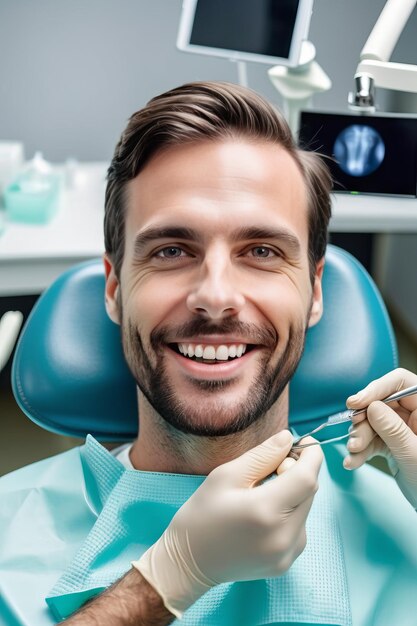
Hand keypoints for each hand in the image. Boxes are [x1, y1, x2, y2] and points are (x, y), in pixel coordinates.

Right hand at [132, 430, 322, 617]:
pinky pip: (299, 527)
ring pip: (306, 509)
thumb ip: (262, 456)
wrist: (189, 563)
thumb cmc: (201, 515)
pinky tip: (263, 515)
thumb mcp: (226, 475)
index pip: (307, 478)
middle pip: (309, 492)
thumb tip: (288, 438)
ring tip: (261, 494)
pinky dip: (289, 513)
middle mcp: (283, 536)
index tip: (305, 441)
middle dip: (298, 472)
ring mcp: (287, 554)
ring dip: (293, 493)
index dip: (311, 456)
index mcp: (266, 511)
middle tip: (271, 467)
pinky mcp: (286, 564)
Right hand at [344, 368, 416, 507]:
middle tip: (354, 432)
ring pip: (372, 422)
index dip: (377, 388)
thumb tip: (373, 407)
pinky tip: (353, 461)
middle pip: (381, 402)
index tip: (356, 402)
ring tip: (354, 452)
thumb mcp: (413, 454)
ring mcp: (402, 430)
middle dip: (364, 419)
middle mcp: (414, 415)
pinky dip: (361, 451)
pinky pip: (372, 440)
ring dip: (359, 437)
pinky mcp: (393, 445)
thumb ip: (393, 429)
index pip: (400, 382)